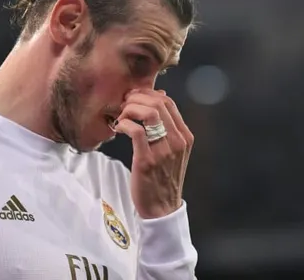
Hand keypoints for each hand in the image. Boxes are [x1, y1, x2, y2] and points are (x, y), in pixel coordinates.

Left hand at [114, 88, 193, 218]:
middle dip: (136, 99)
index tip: (133, 99)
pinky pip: (135, 131)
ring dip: (130, 109)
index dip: (148, 94)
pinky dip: (124, 124)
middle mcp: (178, 141)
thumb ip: (167, 127)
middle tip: (124, 106)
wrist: (161, 208)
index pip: (168, 102)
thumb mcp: (172, 151)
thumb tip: (160, 97)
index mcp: (185, 136)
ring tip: (122, 117)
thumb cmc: (162, 177)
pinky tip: (118, 129)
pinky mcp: (147, 160)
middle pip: (158, 103)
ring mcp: (164, 151)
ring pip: (149, 113)